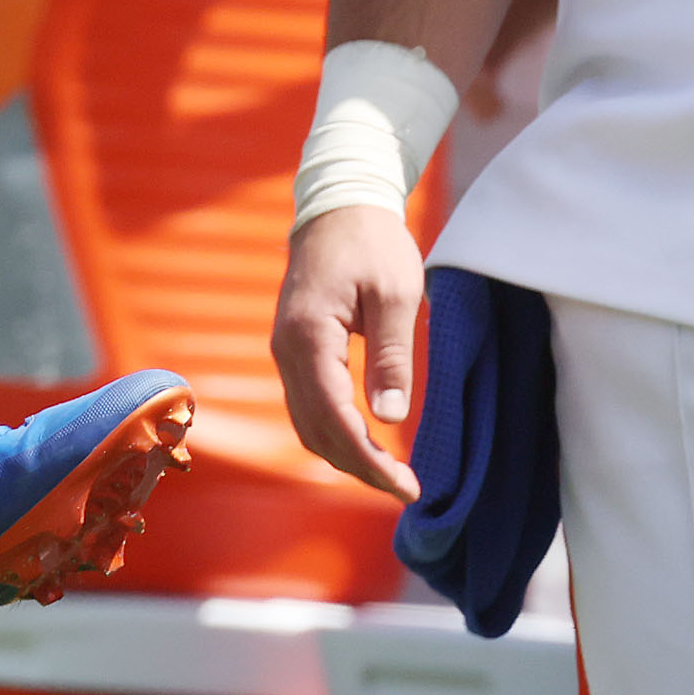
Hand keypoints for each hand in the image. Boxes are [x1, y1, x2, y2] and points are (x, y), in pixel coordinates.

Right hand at [273, 203, 426, 498]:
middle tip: (407, 489)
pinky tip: (366, 440)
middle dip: (359, 467)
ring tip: (390, 473)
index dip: (370, 459)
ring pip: (307, 422)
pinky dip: (334, 432)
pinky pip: (308, 404)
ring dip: (345, 454)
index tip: (408, 486)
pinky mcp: (294, 348)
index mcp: (308, 336)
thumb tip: (389, 418)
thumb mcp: (395, 295)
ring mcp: (285, 350)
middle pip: (315, 429)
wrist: (338, 205)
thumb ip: (390, 356)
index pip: (335, 417)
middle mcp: (286, 349)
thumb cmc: (372, 243)